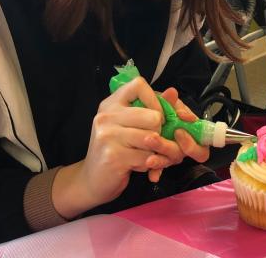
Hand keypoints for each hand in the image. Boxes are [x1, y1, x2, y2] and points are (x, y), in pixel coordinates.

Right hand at [52, 77, 175, 217]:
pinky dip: (149, 165)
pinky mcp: (113, 156)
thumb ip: (152, 108)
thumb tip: (173, 92)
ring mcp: (108, 135)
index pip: (139, 85)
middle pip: (153, 116)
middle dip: (160, 132)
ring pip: (152, 139)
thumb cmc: (116, 149)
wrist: (91, 180)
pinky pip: (146, 158)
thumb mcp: (130, 125)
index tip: (157, 116)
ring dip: (157, 152)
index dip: (155, 99)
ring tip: (149, 156)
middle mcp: (107, 115)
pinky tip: (139, 166)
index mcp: (112, 103)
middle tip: (155, 142)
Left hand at [147, 87, 209, 182]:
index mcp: (192, 135)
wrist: (148, 118)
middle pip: (181, 154)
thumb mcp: (169, 103)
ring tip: (147, 153)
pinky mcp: (160, 161)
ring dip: (158, 158)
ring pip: (168, 161)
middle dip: (167, 147)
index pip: (201, 149)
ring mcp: (171, 155)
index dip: (192, 143)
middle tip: (152, 138)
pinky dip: (155, 171)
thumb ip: (172, 100)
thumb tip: (172, 93)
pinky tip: (151, 173)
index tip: (179, 131)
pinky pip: (158, 169)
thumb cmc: (165, 110)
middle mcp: (183, 148)